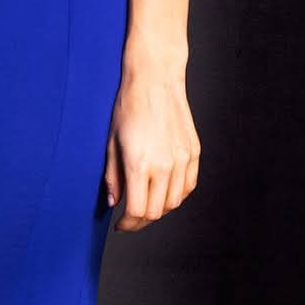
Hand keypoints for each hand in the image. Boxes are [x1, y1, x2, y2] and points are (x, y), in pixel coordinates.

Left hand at [103, 69, 200, 229]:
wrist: (155, 80)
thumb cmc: (128, 106)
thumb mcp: (111, 142)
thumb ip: (112, 176)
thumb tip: (114, 202)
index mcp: (139, 163)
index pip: (137, 211)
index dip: (128, 224)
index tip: (121, 225)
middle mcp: (164, 165)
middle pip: (157, 211)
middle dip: (141, 222)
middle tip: (131, 220)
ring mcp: (182, 159)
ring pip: (175, 202)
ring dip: (160, 209)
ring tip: (147, 205)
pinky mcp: (193, 152)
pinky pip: (189, 185)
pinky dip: (177, 195)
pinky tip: (164, 193)